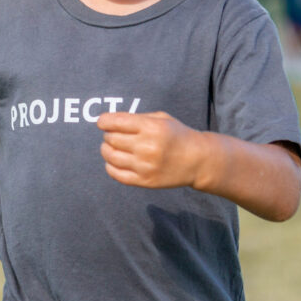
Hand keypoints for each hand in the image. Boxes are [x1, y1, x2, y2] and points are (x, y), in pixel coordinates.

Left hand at [97, 111, 217, 189]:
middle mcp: (147, 147)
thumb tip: (110, 122)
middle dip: (108, 135)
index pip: (115, 122)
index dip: (104, 121)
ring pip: (110, 156)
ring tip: (112, 147)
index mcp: (151, 128)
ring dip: (106, 150)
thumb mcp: (161, 118)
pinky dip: (110, 166)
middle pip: (111, 139)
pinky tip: (114, 161)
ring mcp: (145, 166)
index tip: (102, 122)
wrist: (198, 160)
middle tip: (113, 135)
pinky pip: (116, 174)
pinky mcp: (145, 181)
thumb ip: (137, 118)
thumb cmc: (178, 135)